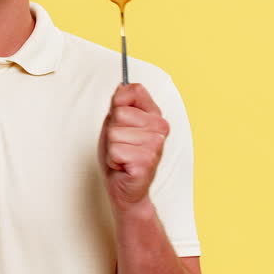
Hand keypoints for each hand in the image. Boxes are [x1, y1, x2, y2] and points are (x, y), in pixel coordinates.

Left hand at [99, 83, 168, 210]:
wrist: (124, 187)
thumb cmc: (121, 156)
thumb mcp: (116, 124)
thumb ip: (119, 104)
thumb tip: (122, 85)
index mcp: (156, 116)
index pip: (133, 91)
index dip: (119, 104)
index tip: (121, 121)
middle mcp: (160, 128)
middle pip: (119, 113)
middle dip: (113, 131)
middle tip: (121, 144)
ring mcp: (155, 145)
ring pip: (115, 133)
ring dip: (112, 148)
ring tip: (122, 156)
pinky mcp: (146, 162)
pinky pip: (115, 151)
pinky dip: (113, 160)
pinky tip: (123, 166)